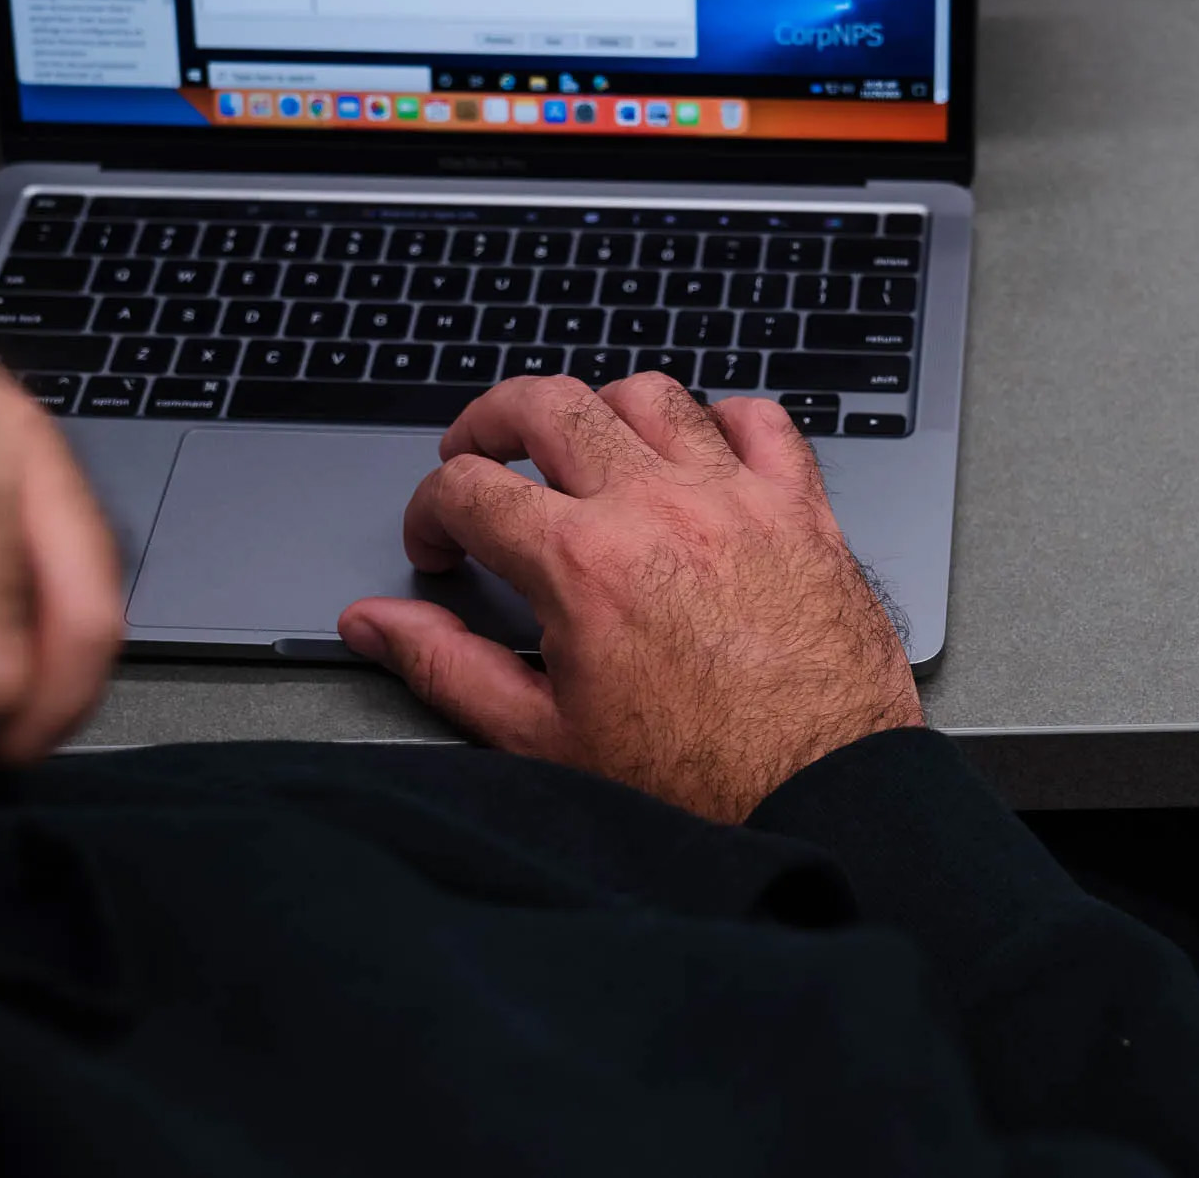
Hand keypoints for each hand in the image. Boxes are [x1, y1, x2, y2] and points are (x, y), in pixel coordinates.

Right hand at [338, 373, 923, 822]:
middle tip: (478, 455)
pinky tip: (697, 456)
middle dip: (491, 421)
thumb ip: (446, 665)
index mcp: (582, 563)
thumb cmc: (694, 783)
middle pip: (548, 404)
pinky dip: (719, 421)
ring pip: (650, 395)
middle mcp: (657, 508)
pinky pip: (758, 420)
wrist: (821, 803)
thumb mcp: (542, 737)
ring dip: (599, 411)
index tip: (438, 545)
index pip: (468, 487)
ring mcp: (737, 498)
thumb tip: (376, 622)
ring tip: (581, 451)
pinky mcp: (803, 510)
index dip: (429, 511)